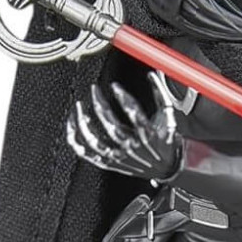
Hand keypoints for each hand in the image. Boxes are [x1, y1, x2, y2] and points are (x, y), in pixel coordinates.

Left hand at [66, 72, 180, 181]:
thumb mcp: (169, 116)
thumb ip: (161, 93)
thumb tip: (152, 73)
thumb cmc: (166, 140)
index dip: (123, 98)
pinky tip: (73, 125)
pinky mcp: (109, 163)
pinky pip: (86, 153)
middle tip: (94, 89)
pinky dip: (76, 140)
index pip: (134, 115)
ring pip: (95, 142)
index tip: (115, 86)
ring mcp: (119, 157)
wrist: (167, 168)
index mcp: (149, 136)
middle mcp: (132, 148)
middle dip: (100, 104)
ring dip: (83, 123)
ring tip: (79, 106)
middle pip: (112, 126)